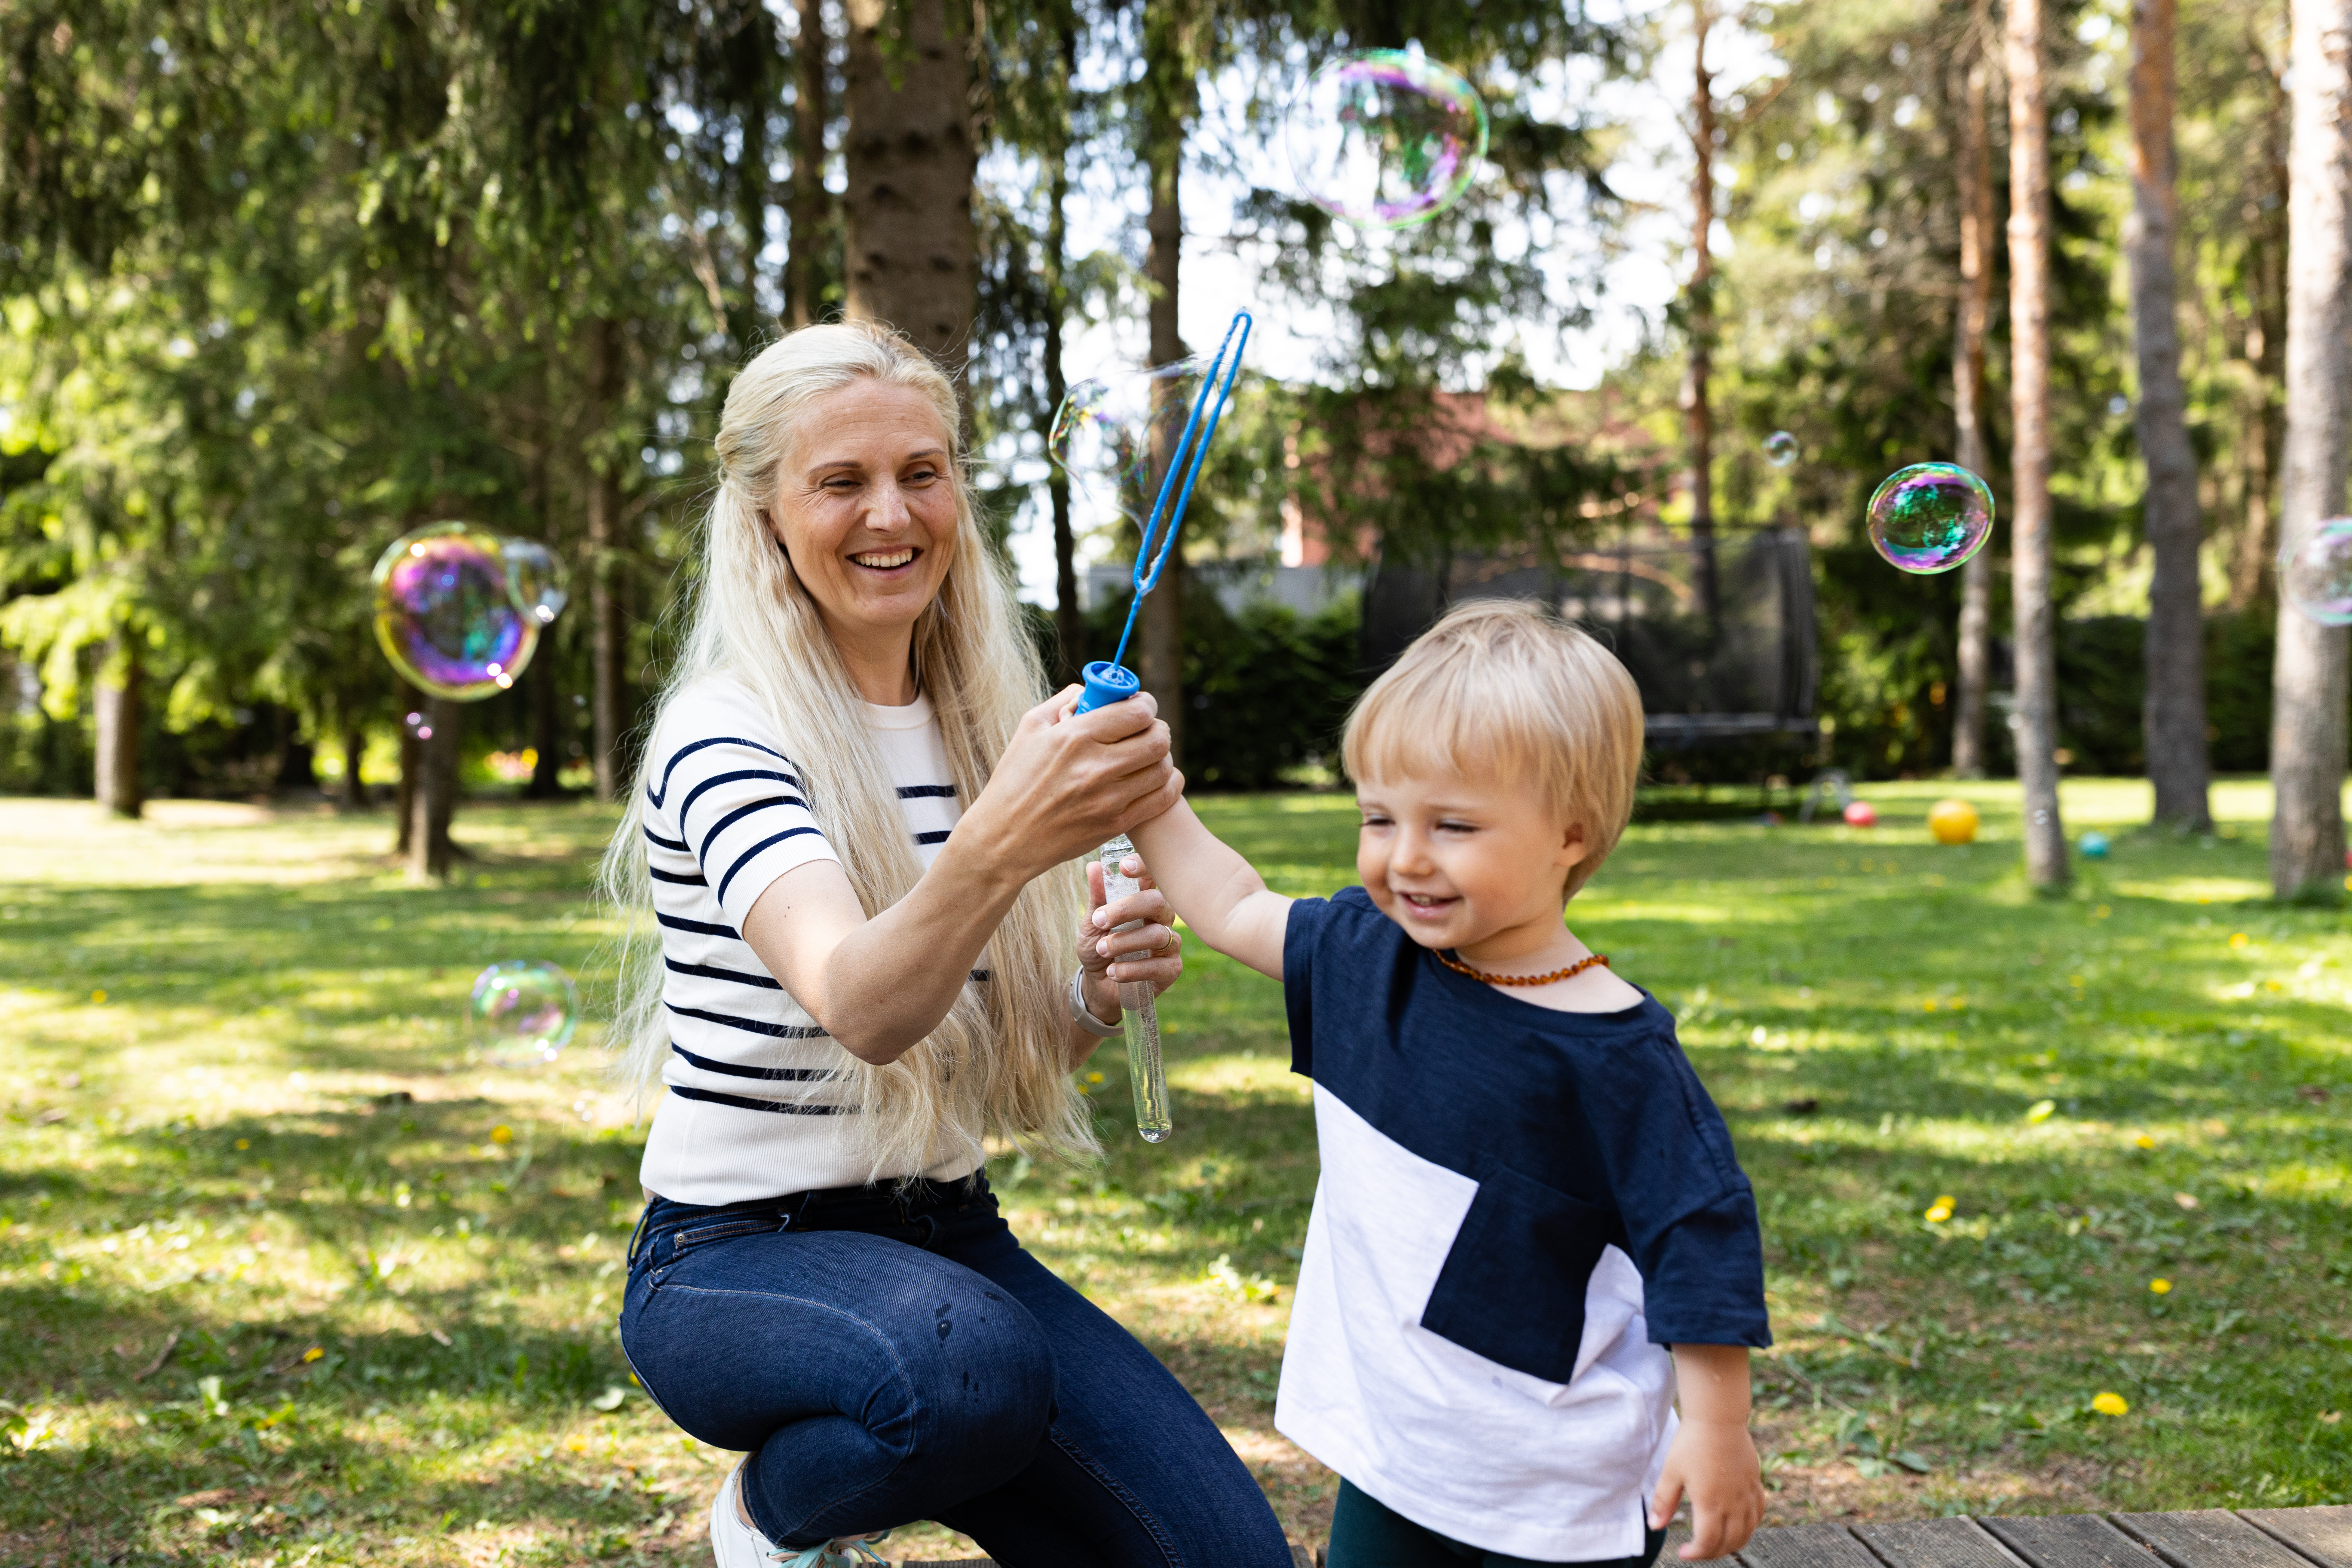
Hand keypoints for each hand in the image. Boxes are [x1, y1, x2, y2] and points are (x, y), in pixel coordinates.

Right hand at [958, 688, 1180, 882]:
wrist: (1004, 839)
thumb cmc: (1014, 780)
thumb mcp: (1030, 728)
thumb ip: (1065, 701)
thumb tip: (1093, 691)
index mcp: (1075, 737)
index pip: (1137, 712)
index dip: (1146, 704)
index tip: (1141, 706)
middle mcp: (1095, 767)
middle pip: (1158, 739)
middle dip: (1158, 728)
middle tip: (1148, 730)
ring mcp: (1108, 799)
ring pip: (1163, 768)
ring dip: (1162, 757)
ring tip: (1148, 756)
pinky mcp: (1115, 824)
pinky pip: (1162, 799)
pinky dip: (1169, 784)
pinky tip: (1157, 778)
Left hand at [1077, 854, 1182, 1021]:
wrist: (1099, 985)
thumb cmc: (1100, 946)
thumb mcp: (1093, 922)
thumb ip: (1097, 897)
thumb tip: (1094, 866)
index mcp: (1145, 899)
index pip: (1153, 876)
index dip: (1145, 867)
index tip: (1124, 867)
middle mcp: (1163, 917)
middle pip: (1158, 902)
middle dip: (1127, 909)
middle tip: (1099, 920)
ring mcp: (1171, 943)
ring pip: (1157, 935)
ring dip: (1124, 943)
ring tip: (1102, 949)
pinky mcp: (1172, 969)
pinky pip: (1157, 966)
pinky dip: (1131, 969)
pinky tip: (1113, 972)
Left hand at [1649, 1418, 1763, 1559]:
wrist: (1718, 1417)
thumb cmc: (1692, 1442)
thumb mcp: (1670, 1472)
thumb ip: (1664, 1502)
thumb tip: (1654, 1526)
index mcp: (1710, 1503)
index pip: (1708, 1543)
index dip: (1696, 1554)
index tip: (1683, 1553)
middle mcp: (1733, 1503)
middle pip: (1729, 1542)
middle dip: (1713, 1553)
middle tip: (1698, 1550)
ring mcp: (1747, 1494)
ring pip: (1747, 1532)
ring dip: (1733, 1544)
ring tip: (1717, 1543)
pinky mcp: (1755, 1483)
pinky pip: (1758, 1513)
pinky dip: (1750, 1526)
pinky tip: (1740, 1525)